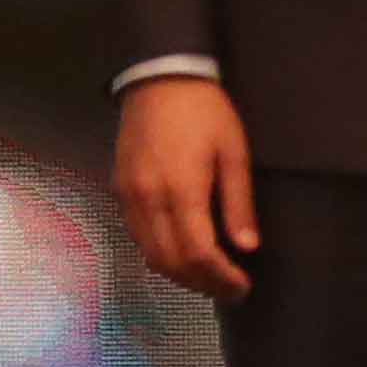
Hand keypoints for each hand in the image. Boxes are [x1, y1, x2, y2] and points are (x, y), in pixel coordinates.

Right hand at [114, 72, 261, 300]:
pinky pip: (136, 235)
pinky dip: (159, 253)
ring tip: (208, 276)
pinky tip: (180, 251)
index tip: (243, 286)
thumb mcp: (233, 152)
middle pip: (170, 261)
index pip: (198, 253)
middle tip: (230, 290)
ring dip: (179, 274)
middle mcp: (148, 198)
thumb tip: (247, 247)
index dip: (221, 278)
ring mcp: (128, 194)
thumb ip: (238, 203)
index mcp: (181, 189)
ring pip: (148, 253)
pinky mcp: (119, 188)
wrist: (158, 76)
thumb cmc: (204, 112)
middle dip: (202, 283)